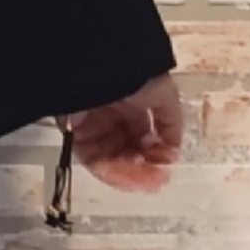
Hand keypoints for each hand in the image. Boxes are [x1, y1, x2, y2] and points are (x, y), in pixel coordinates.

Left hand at [62, 73, 182, 192]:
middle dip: (145, 168)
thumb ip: (172, 122)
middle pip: (129, 151)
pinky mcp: (75, 135)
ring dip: (131, 175)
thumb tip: (173, 149)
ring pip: (113, 160)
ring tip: (146, 182)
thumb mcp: (165, 93)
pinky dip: (112, 173)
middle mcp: (113, 116)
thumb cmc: (134, 74)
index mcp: (134, 103)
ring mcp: (94, 126)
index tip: (165, 163)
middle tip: (157, 179)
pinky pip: (95, 160)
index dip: (156, 152)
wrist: (98, 67)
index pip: (144, 137)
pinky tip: (129, 179)